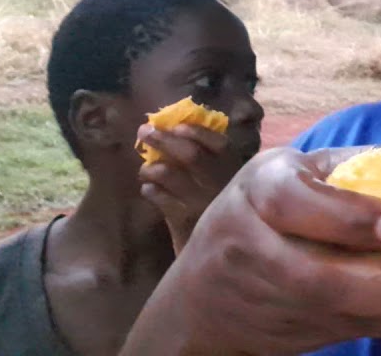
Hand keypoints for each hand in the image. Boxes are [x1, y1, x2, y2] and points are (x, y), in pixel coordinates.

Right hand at [120, 146, 380, 355]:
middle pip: (324, 279)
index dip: (349, 218)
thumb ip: (345, 170)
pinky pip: (367, 331)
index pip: (294, 204)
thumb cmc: (264, 212)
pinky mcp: (306, 333)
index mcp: (261, 190)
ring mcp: (282, 300)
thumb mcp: (289, 174)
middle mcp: (262, 248)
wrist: (202, 297)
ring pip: (353, 314)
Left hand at [138, 124, 245, 253]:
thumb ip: (211, 161)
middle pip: (191, 155)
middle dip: (164, 139)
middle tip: (144, 131)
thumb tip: (178, 131)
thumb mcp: (226, 183)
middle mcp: (222, 185)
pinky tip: (148, 190)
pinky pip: (161, 199)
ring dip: (152, 167)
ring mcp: (203, 205)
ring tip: (145, 170)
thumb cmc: (221, 210)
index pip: (221, 144)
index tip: (177, 126)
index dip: (198, 133)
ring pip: (171, 175)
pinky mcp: (185, 224)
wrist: (224, 255)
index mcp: (236, 171)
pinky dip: (150, 190)